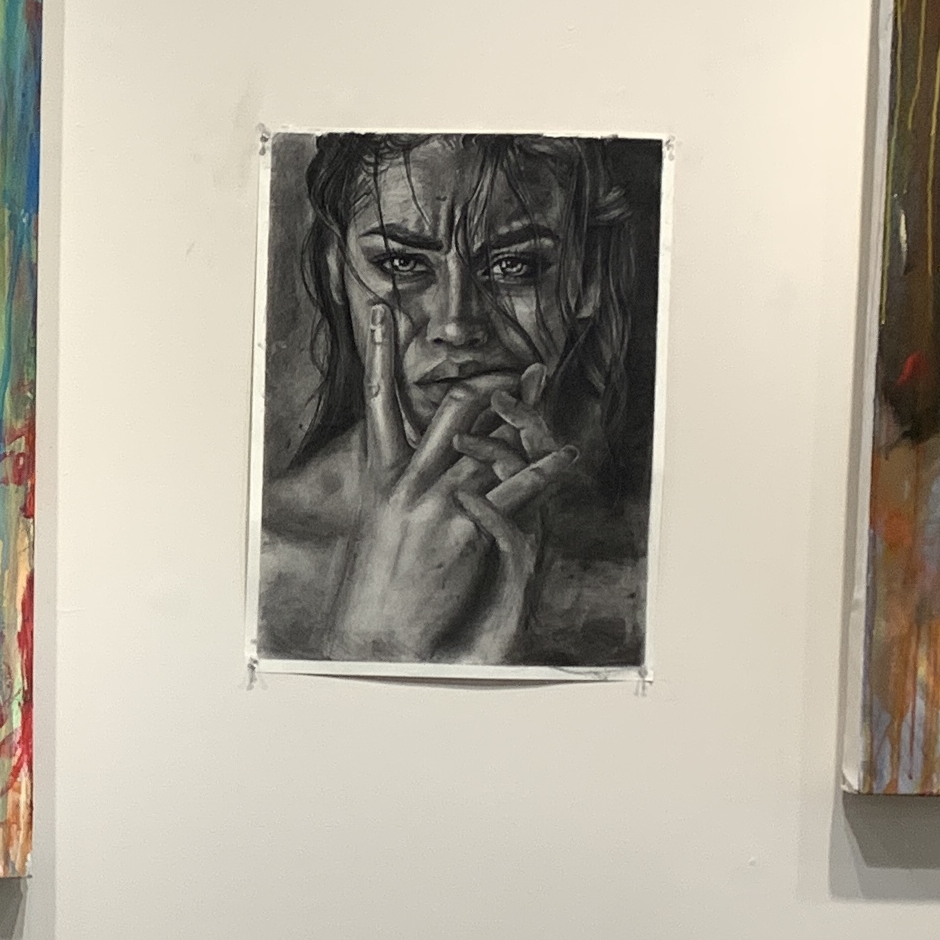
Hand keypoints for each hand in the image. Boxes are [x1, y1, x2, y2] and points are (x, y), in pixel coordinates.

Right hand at [326, 309, 578, 661]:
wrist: (373, 632)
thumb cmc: (373, 583)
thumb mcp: (377, 522)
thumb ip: (401, 483)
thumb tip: (421, 457)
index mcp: (382, 476)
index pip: (377, 396)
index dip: (380, 349)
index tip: (381, 308)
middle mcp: (410, 480)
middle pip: (451, 406)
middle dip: (487, 380)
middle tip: (512, 361)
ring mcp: (439, 503)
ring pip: (487, 437)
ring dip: (523, 410)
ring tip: (541, 384)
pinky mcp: (467, 532)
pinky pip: (515, 490)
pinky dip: (545, 469)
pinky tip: (566, 454)